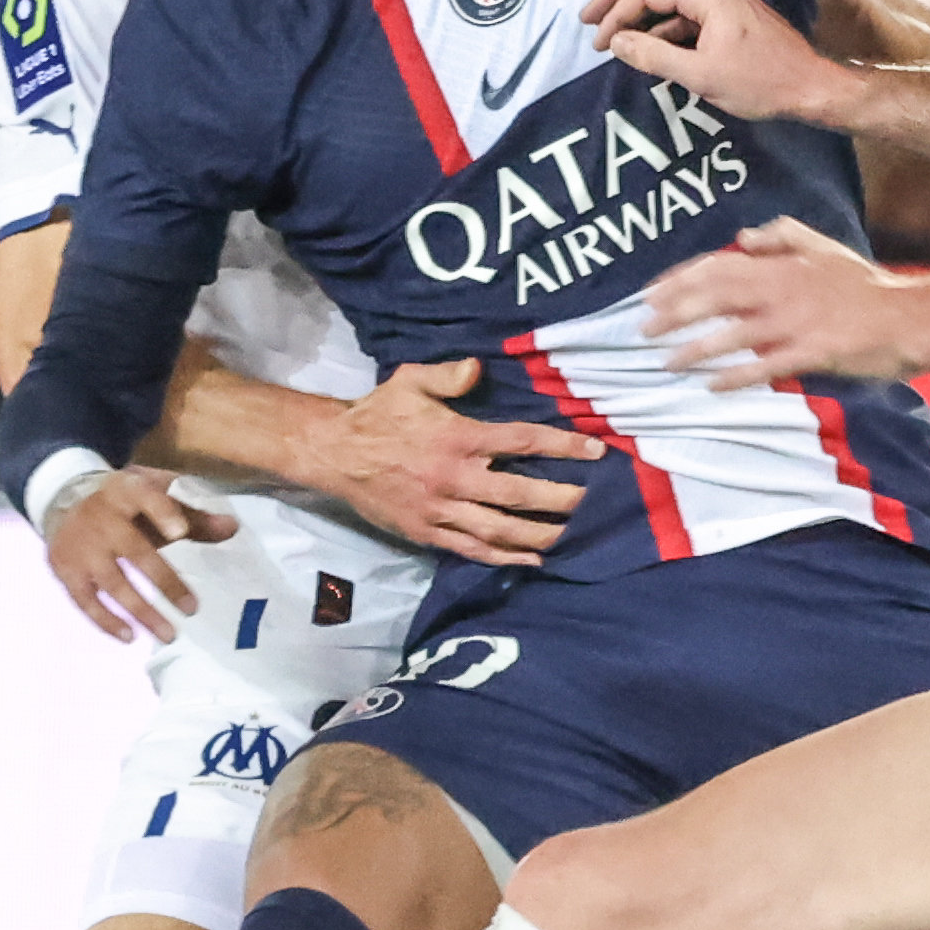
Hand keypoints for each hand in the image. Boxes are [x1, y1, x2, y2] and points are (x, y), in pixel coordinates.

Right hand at [41, 464, 233, 642]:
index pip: (145, 498)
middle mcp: (100, 518)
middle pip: (135, 552)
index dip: (162, 513)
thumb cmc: (125, 501)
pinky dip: (107, 621)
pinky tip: (131, 636)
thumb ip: (191, 514)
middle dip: (165, 582)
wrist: (62, 498)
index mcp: (125, 491)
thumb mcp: (154, 494)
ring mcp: (80, 547)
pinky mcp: (65, 569)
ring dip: (142, 612)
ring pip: (113, 584)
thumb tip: (232, 528)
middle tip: (192, 609)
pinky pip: (85, 601)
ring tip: (170, 634)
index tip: (181, 532)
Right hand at [311, 357, 603, 566]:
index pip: (522, 442)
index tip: (596, 451)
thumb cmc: (377, 414)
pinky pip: (473, 549)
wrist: (333, 453)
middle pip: (520, 493)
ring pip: (501, 529)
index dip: (562, 447)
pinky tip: (532, 561)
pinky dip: (505, 558)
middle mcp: (455, 477)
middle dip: (562, 499)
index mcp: (458, 437)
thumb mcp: (410, 380)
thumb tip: (479, 369)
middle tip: (595, 501)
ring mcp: (442, 509)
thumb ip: (448, 375)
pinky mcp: (428, 532)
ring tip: (573, 535)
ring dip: (540, 534)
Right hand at [584, 0, 853, 125]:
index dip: (615, 12)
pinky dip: (661, 22)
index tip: (597, 41)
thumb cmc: (760, 83)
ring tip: (612, 32)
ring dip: (638, 9)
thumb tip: (616, 41)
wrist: (810, 88)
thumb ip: (654, 56)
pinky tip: (647, 43)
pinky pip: (685, 10)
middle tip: (588, 18)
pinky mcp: (729, 15)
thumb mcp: (701, 75)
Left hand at [648, 218, 929, 389]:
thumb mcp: (824, 247)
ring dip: (695, 348)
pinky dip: (736, 376)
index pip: (718, 265)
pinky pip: (765, 365)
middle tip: (643, 328)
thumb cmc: (865, 285)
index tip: (651, 293)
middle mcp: (782, 288)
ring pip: (733, 333)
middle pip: (715, 296)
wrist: (910, 318)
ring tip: (667, 362)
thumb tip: (743, 234)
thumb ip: (783, 236)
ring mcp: (797, 322)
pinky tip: (712, 386)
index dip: (680, 279)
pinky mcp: (813, 352)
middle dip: (674, 311)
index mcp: (782, 263)